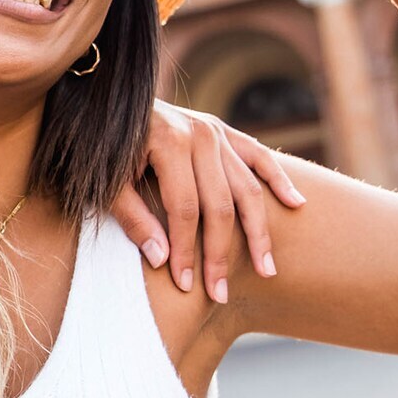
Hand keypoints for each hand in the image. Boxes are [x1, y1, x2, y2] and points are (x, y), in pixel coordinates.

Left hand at [113, 102, 303, 302]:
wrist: (107, 104)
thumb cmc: (102, 148)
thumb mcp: (106, 183)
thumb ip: (133, 218)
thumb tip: (162, 259)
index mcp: (168, 143)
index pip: (185, 210)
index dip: (186, 251)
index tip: (187, 286)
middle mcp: (199, 135)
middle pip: (220, 205)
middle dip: (220, 254)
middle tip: (220, 293)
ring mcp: (215, 131)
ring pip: (247, 188)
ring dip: (259, 231)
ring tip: (268, 269)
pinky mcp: (224, 131)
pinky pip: (259, 156)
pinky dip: (279, 179)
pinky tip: (296, 204)